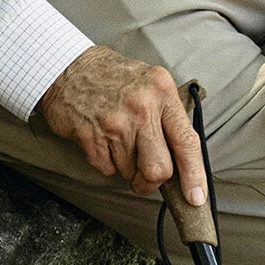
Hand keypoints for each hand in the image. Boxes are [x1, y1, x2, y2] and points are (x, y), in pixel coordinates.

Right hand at [38, 45, 209, 203]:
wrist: (68, 67)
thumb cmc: (112, 78)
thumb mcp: (150, 84)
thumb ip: (168, 117)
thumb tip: (183, 162)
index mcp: (163, 92)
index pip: (187, 142)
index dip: (194, 175)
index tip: (195, 197)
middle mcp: (142, 107)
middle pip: (159, 168)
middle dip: (151, 181)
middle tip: (144, 179)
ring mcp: (116, 122)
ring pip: (130, 171)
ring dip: (125, 166)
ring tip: (116, 140)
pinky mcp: (91, 135)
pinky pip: (106, 168)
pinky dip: (105, 162)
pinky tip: (101, 139)